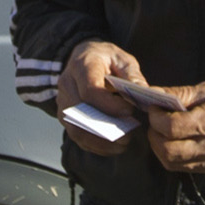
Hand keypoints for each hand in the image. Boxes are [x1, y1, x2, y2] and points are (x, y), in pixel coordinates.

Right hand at [55, 39, 145, 154]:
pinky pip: (76, 135)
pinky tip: (112, 147)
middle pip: (81, 113)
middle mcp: (67, 83)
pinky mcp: (64, 115)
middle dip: (106, 127)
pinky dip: (94, 145)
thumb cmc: (105, 58)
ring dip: (99, 141)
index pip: (90, 90)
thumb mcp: (122, 59)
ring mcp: (62, 101)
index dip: (110, 105)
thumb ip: (132, 75)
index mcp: (82, 65)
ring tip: (122, 144)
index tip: (129, 111)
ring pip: (76, 128)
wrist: (82, 57)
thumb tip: (142, 93)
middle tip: (128, 135)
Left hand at [146, 79, 204, 176]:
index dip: (156, 118)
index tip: (153, 108)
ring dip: (160, 148)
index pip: (171, 127)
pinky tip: (175, 142)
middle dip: (154, 135)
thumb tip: (155, 93)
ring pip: (172, 163)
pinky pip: (184, 167)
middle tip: (155, 121)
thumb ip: (181, 93)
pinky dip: (173, 156)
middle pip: (167, 150)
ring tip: (162, 132)